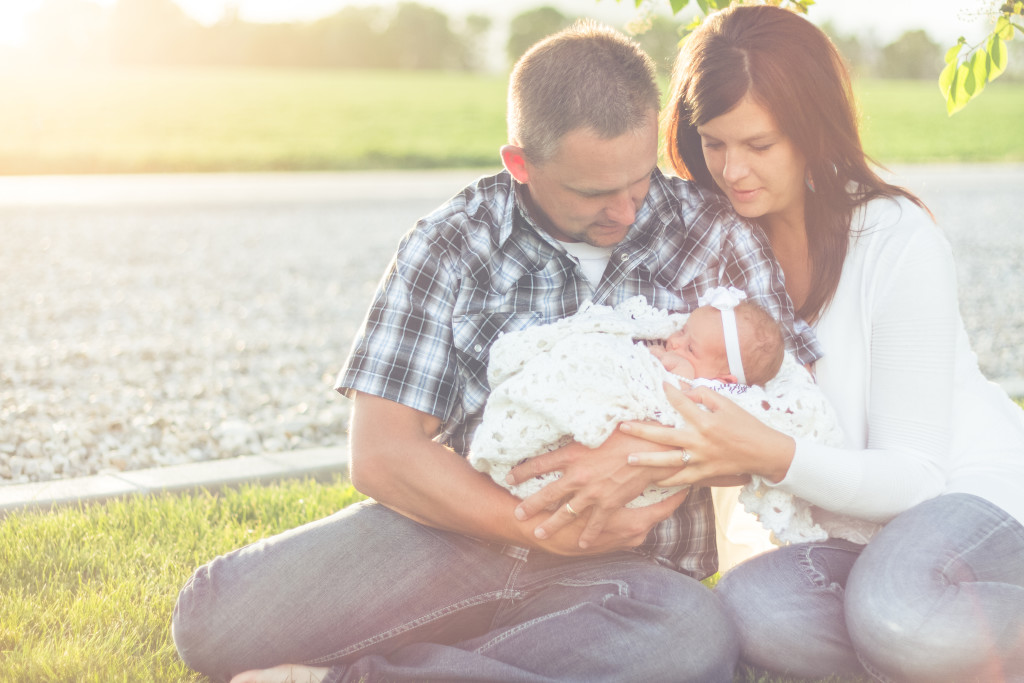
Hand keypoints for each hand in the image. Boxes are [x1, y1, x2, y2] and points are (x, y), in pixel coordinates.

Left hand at [508, 430, 683, 547]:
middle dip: (530, 505)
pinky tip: (582, 545)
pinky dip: (588, 535)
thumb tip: (573, 430)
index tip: (508, 477)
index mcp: (572, 455)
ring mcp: (592, 493)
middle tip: (517, 514)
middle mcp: (578, 476)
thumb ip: (582, 436)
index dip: (522, 471)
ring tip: (539, 534)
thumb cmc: (627, 434)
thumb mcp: (597, 430)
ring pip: (566, 513)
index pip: (540, 464)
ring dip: (551, 525)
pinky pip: (595, 524)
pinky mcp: (608, 504)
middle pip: (547, 493)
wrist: (650, 450)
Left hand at [622, 383, 794, 485]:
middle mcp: (700, 441)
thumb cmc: (746, 425)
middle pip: (665, 436)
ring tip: (628, 459)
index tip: (660, 385)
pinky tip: (651, 480)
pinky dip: (667, 480)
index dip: (670, 393)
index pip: (681, 404)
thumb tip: (685, 390)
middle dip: (642, 431)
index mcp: (706, 421)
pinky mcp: (705, 474)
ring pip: (669, 462)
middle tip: (623, 427)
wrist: (764, 453)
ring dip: (647, 460)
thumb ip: (705, 395)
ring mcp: (701, 460)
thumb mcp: (728, 404)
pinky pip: (682, 479)